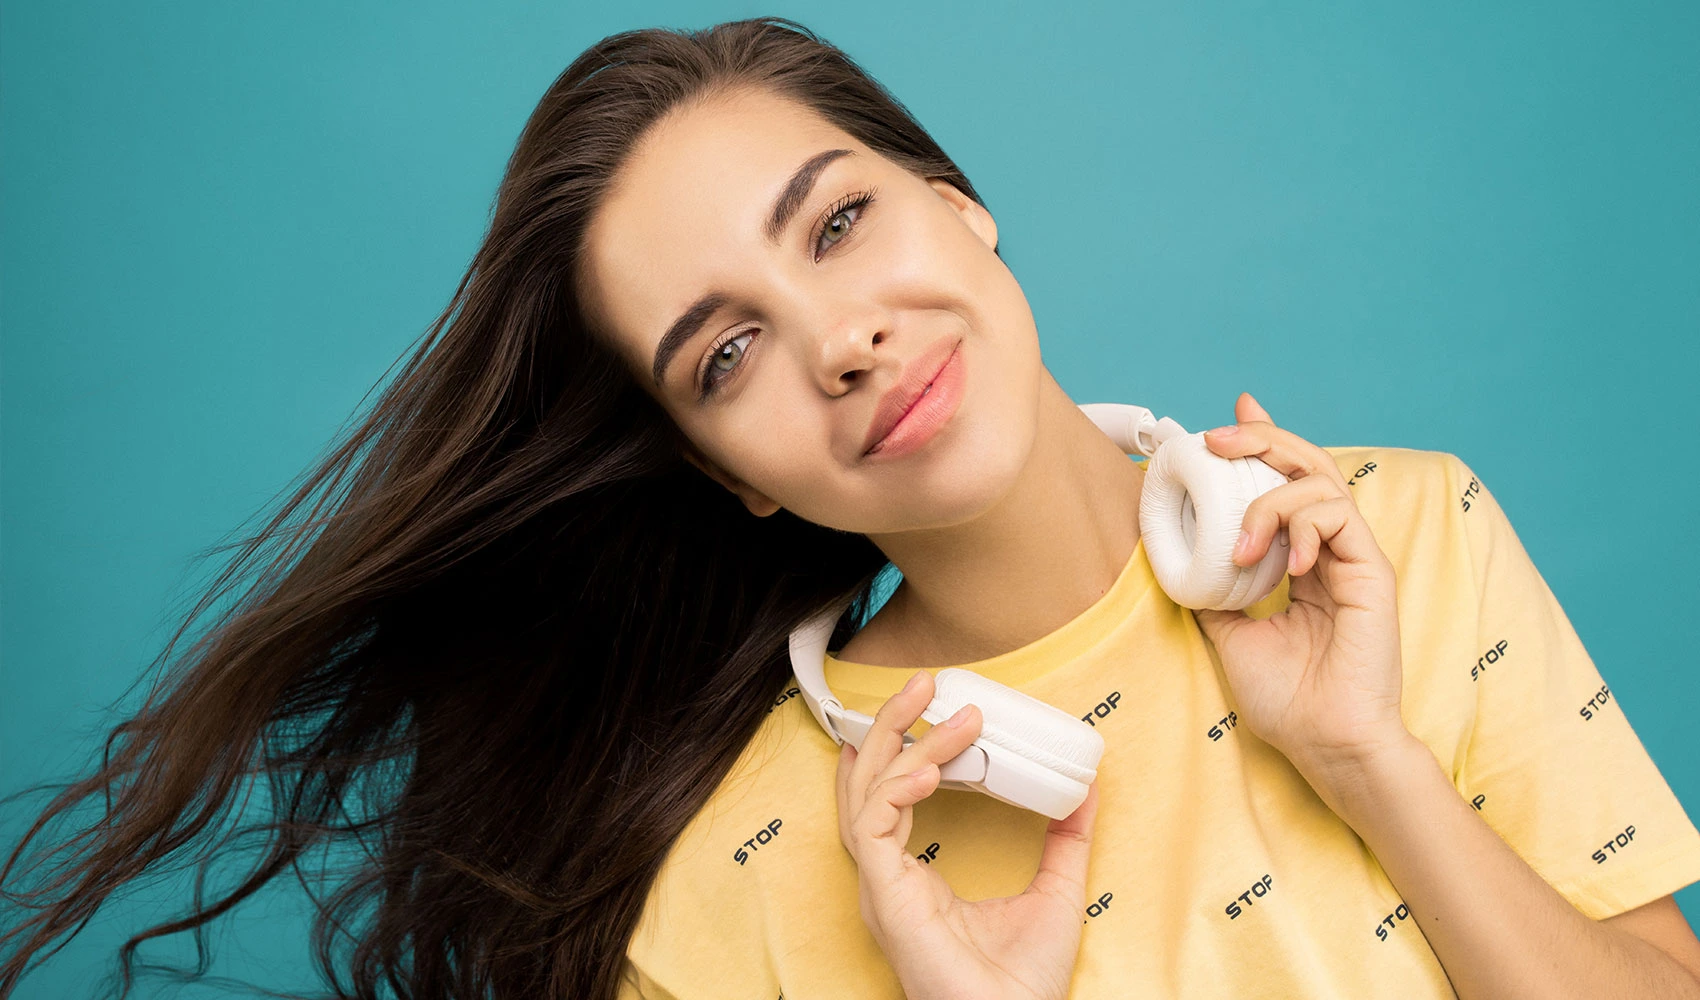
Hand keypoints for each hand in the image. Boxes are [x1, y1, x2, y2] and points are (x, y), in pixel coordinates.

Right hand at [836, 669, 1099, 999]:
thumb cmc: (1024, 983)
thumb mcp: (1055, 891)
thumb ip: (1065, 839)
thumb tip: (1086, 786)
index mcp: (913, 876)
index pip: (889, 795)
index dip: (903, 745)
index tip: (934, 704)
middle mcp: (888, 877)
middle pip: (867, 781)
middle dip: (891, 724)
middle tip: (924, 681)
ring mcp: (881, 887)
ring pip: (867, 792)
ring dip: (902, 742)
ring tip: (944, 709)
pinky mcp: (885, 897)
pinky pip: (872, 827)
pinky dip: (896, 788)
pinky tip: (932, 767)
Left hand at [1191, 392, 1409, 780]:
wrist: (1326, 743)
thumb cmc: (1287, 699)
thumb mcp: (1229, 634)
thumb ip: (1213, 592)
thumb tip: (1177, 562)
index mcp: (1301, 561)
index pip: (1285, 484)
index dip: (1261, 443)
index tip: (1227, 420)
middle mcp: (1329, 552)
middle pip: (1305, 466)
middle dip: (1261, 440)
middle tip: (1218, 439)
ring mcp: (1354, 558)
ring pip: (1320, 484)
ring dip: (1269, 499)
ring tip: (1241, 546)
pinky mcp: (1372, 572)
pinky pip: (1339, 517)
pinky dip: (1304, 525)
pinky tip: (1284, 563)